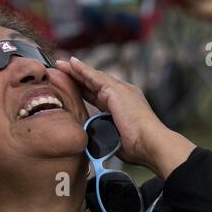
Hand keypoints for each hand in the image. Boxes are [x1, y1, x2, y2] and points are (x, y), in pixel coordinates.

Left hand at [56, 56, 193, 176]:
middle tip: (62, 69)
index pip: (99, 95)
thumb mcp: (116, 138)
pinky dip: (82, 69)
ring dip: (76, 70)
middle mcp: (124, 93)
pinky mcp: (116, 89)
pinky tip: (71, 63)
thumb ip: (105, 134)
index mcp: (124, 105)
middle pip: (95, 83)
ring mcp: (121, 89)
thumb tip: (93, 140)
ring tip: (60, 63)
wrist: (150, 143)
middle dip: (78, 77)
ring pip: (93, 77)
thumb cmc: (137, 147)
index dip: (84, 90)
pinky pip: (94, 76)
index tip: (71, 87)